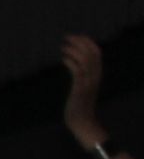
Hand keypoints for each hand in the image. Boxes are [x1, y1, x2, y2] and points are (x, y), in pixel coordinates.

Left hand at [61, 33, 107, 149]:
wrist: (82, 122)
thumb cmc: (79, 105)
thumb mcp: (82, 88)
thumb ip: (81, 77)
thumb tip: (74, 66)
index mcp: (97, 74)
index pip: (97, 53)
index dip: (88, 42)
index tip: (77, 36)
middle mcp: (95, 76)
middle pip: (92, 53)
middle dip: (80, 42)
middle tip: (67, 37)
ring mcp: (89, 82)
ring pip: (86, 60)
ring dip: (74, 50)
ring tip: (63, 46)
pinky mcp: (80, 89)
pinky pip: (78, 71)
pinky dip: (71, 62)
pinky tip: (62, 58)